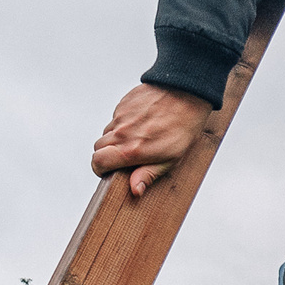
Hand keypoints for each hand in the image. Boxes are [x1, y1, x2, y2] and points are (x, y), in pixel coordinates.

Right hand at [92, 84, 209, 197]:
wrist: (186, 94)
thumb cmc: (182, 129)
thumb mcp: (171, 159)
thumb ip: (148, 174)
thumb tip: (135, 190)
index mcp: (131, 150)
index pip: (98, 162)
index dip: (99, 169)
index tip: (109, 171)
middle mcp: (121, 133)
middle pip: (98, 148)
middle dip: (107, 155)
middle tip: (124, 157)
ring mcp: (121, 116)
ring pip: (107, 132)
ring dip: (115, 139)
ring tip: (137, 139)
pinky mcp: (123, 103)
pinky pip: (115, 118)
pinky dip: (123, 124)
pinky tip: (141, 123)